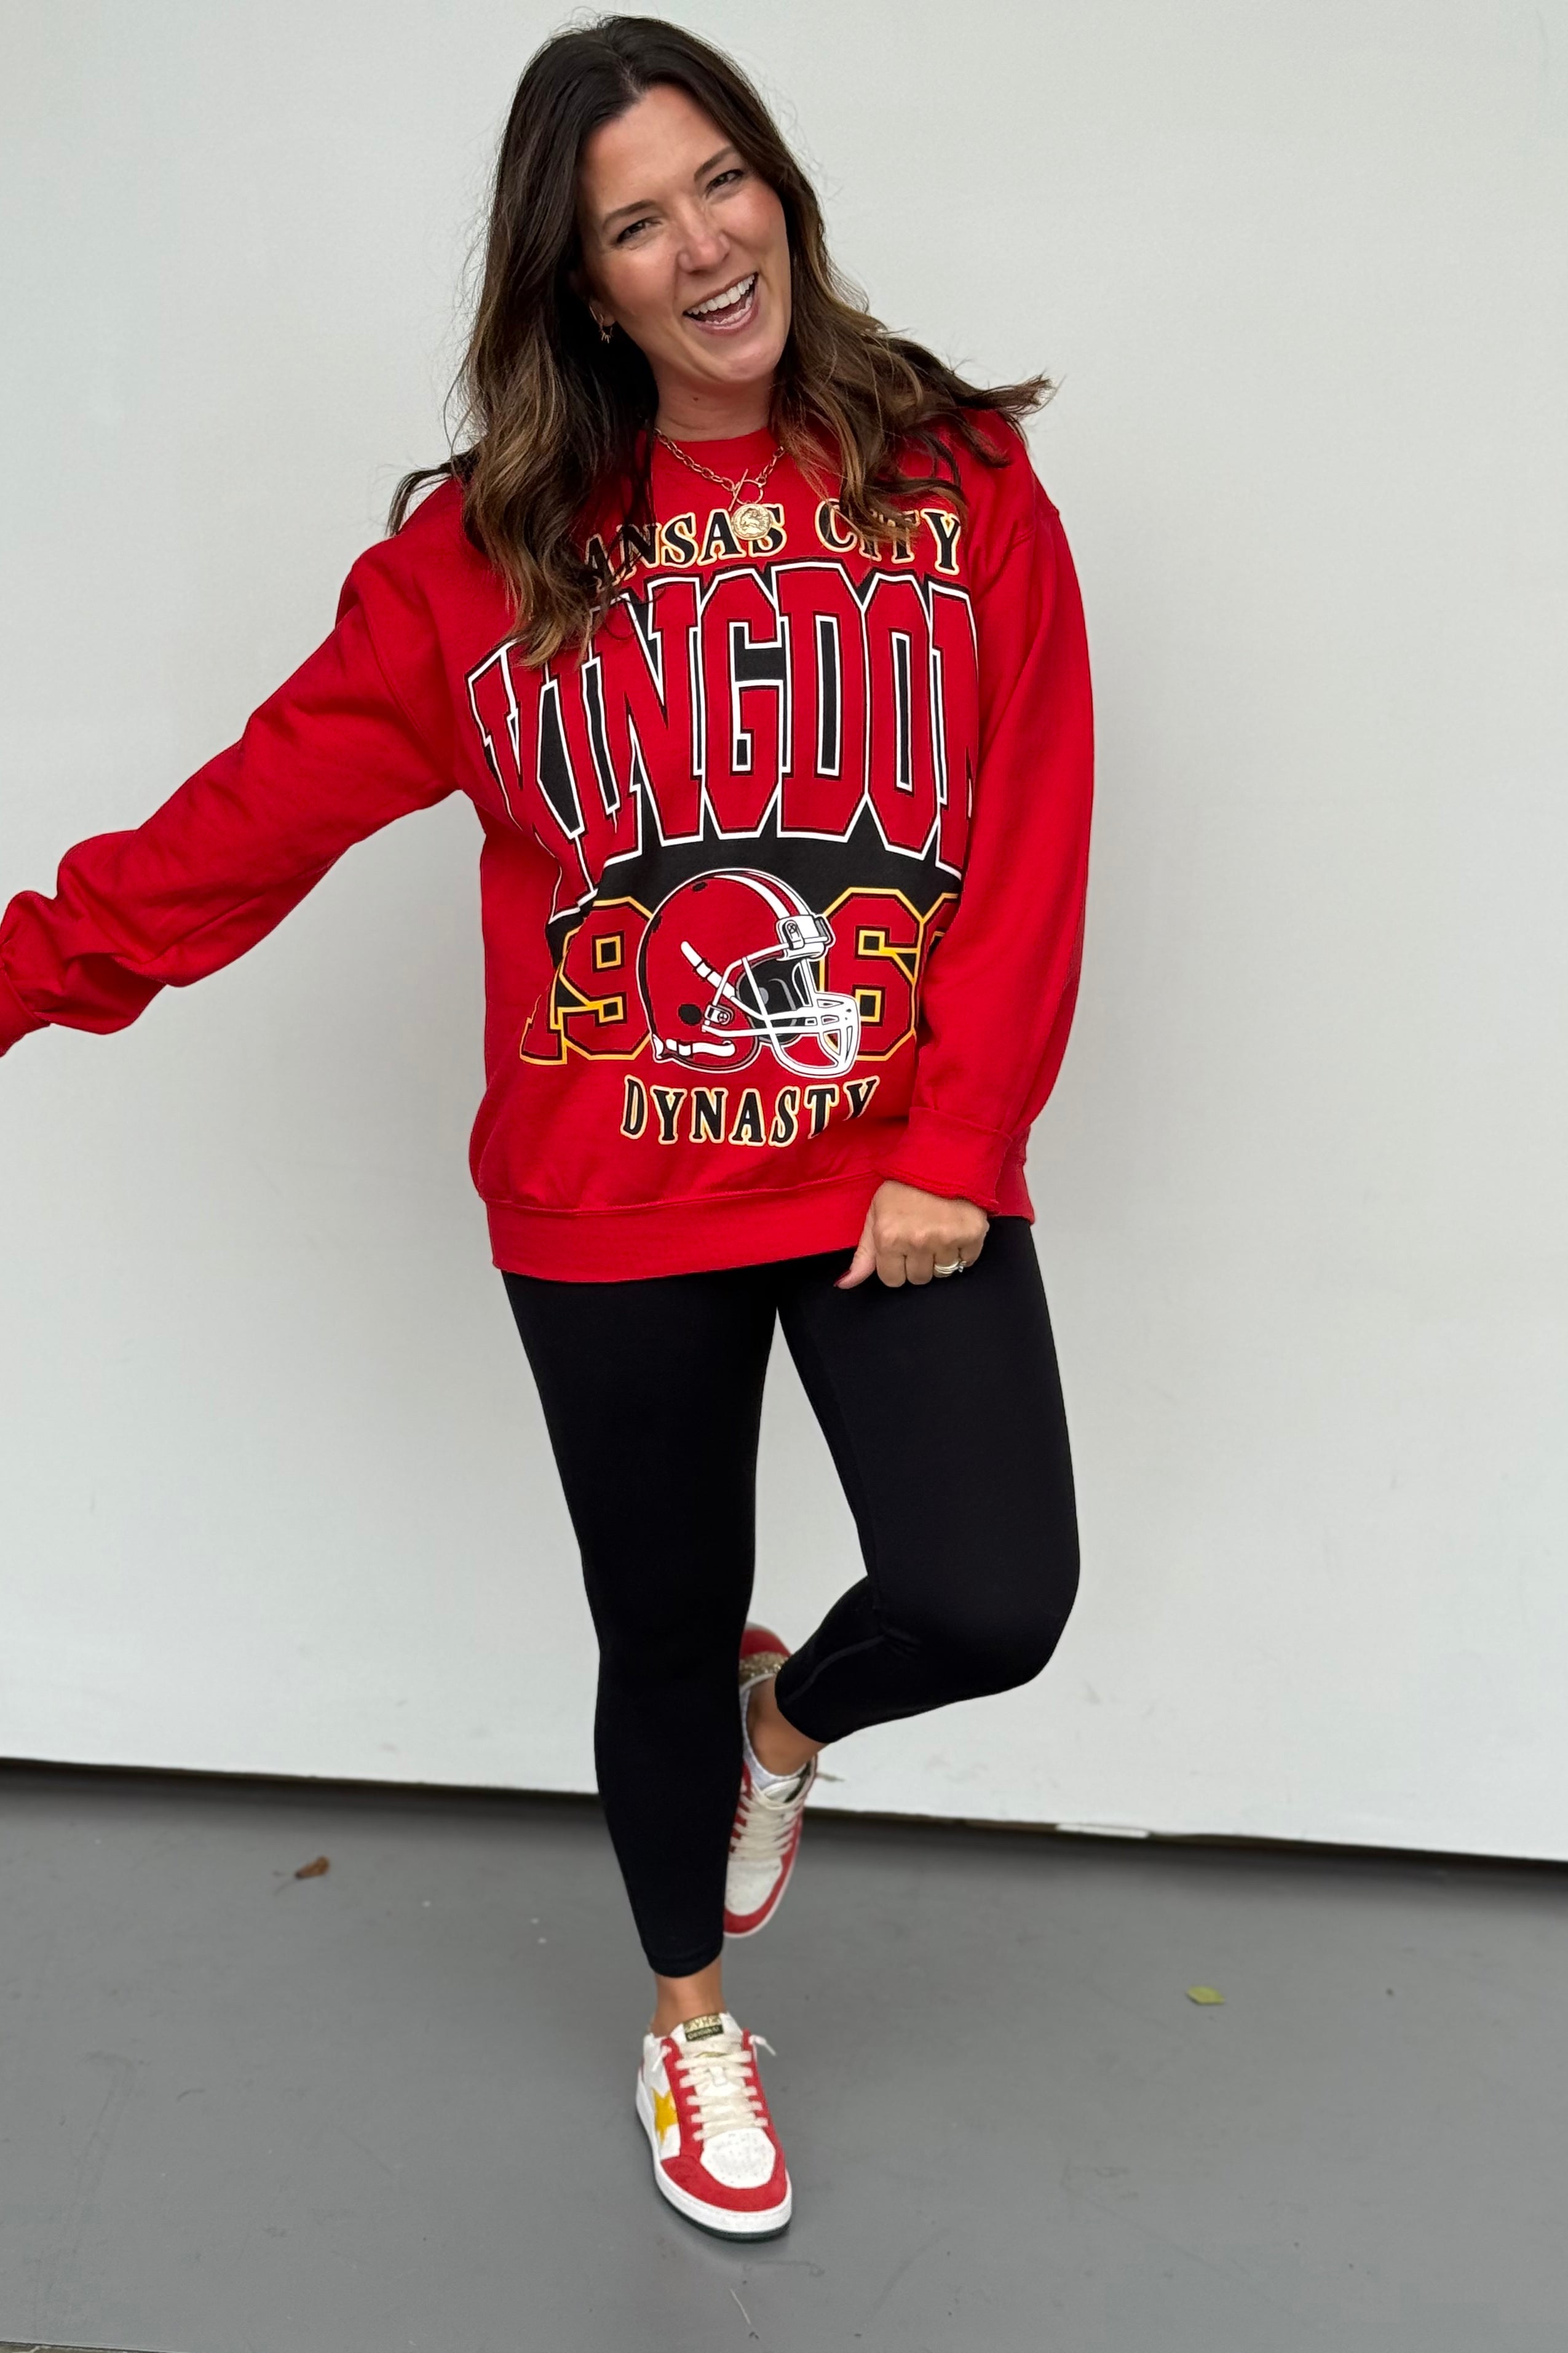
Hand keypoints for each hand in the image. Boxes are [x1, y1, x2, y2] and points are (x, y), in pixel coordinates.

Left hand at [836, 1179, 989, 1289]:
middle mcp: (917, 1242)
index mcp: (889, 1238)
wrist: (942, 1158)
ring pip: (943, 1272)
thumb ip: (863, 1254)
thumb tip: (845, 1284)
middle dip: (919, 1262)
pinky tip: (955, 1230)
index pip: (893, 1280)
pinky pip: (967, 1261)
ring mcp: (947, 1239)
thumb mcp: (875, 1215)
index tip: (902, 1246)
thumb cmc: (904, 1186)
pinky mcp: (972, 1234)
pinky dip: (963, 1250)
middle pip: (919, 1278)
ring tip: (938, 1230)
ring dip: (941, 1257)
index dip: (897, 1265)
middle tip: (921, 1235)